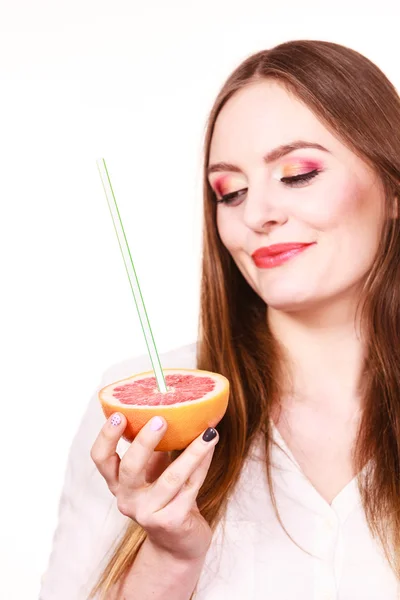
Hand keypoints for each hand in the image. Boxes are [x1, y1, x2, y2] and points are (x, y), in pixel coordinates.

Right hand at [91, 413, 218, 561]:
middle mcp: (127, 499)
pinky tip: (211, 447)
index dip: (106, 437)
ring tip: (208, 432)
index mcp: (118, 483)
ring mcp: (149, 513)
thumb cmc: (166, 497)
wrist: (180, 542)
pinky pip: (191, 486)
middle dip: (144, 441)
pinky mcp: (172, 521)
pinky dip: (203, 464)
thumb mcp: (153, 472)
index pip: (101, 459)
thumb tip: (171, 408)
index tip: (118, 414)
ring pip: (171, 478)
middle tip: (161, 419)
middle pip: (130, 468)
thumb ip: (155, 448)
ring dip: (192, 452)